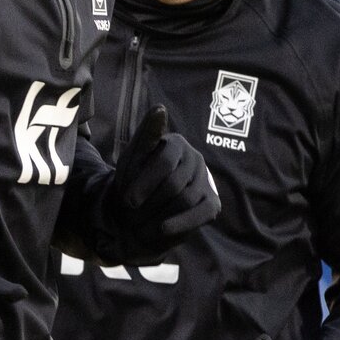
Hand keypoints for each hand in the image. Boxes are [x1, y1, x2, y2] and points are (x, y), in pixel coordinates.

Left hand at [112, 105, 220, 251]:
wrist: (138, 209)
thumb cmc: (133, 180)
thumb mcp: (132, 158)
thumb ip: (146, 135)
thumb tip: (160, 108)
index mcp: (176, 143)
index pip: (164, 162)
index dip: (144, 184)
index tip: (127, 201)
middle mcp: (195, 158)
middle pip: (174, 184)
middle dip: (150, 202)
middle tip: (130, 217)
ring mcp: (205, 180)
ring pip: (185, 200)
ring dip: (159, 216)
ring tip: (139, 227)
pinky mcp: (212, 202)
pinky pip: (202, 213)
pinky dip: (181, 223)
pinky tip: (163, 230)